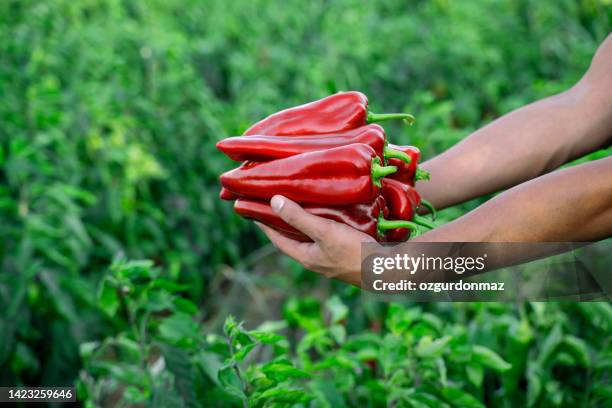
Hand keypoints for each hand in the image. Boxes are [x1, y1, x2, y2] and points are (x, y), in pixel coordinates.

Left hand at [255, 195, 373, 285]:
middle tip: (277, 204)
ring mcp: (333, 260)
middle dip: (285, 223)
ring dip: (305, 224)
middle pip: (294, 239)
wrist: (388, 270)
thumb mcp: (323, 231)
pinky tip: (331, 215)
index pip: (278, 240)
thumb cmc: (353, 252)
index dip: (266, 225)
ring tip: (302, 205)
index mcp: (307, 257)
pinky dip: (323, 226)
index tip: (254, 211)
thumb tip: (273, 202)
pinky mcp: (348, 255)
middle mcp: (317, 261)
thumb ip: (298, 218)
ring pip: (313, 239)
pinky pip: (328, 238)